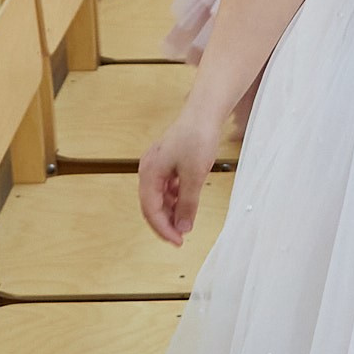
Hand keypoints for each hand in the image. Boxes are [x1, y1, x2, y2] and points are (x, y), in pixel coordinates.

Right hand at [137, 111, 229, 244]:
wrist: (204, 112)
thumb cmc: (197, 138)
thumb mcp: (194, 176)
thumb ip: (187, 203)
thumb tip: (183, 227)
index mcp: (149, 173)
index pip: (150, 209)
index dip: (163, 228)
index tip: (178, 241)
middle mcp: (149, 169)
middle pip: (151, 204)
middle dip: (165, 222)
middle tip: (181, 237)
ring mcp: (157, 164)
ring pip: (160, 196)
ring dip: (171, 211)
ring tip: (185, 221)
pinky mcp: (167, 161)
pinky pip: (167, 186)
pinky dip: (175, 197)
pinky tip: (186, 202)